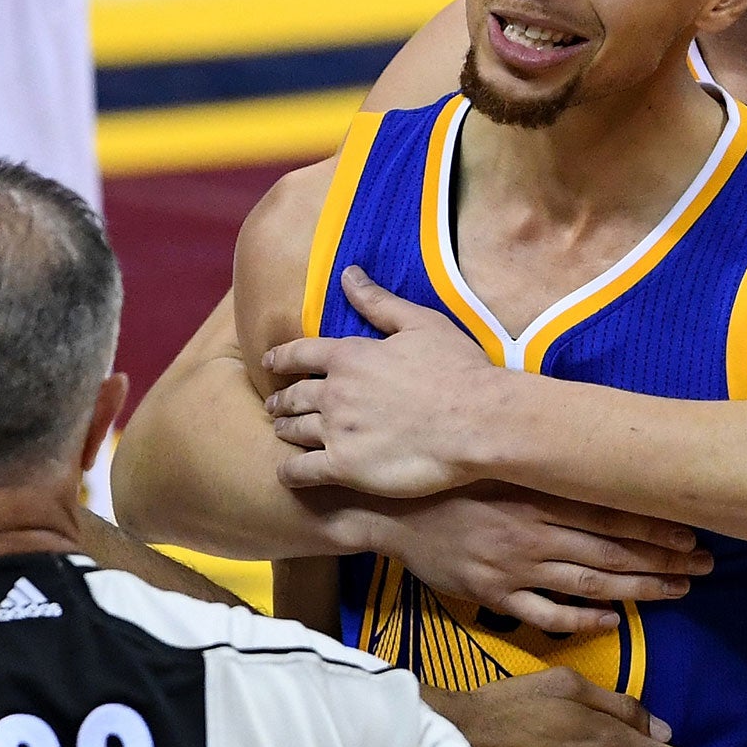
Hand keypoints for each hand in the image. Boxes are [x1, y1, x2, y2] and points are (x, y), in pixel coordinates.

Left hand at [266, 266, 503, 497]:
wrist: (477, 421)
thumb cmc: (457, 369)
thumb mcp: (420, 323)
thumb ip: (378, 302)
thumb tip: (348, 273)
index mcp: (350, 356)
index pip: (299, 354)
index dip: (280, 358)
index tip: (268, 363)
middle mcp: (335, 392)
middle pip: (293, 395)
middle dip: (281, 400)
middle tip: (275, 405)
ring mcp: (337, 431)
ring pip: (294, 431)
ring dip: (284, 430)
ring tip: (281, 432)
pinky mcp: (344, 467)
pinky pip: (301, 471)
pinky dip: (289, 471)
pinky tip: (287, 473)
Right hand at [373, 483, 709, 635]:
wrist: (385, 507)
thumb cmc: (445, 476)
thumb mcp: (493, 457)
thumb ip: (537, 458)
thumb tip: (586, 443)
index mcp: (534, 494)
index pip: (607, 512)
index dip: (653, 524)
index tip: (691, 531)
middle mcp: (530, 532)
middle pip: (609, 550)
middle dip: (662, 559)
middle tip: (704, 565)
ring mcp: (512, 567)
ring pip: (588, 584)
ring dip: (636, 589)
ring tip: (676, 591)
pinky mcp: (492, 595)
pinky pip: (546, 614)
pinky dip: (582, 620)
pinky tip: (613, 621)